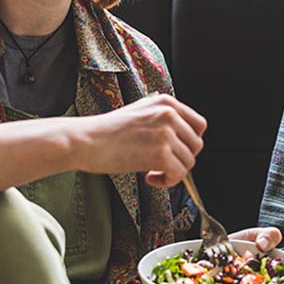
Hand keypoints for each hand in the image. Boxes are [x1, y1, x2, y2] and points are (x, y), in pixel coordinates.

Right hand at [74, 94, 205, 185]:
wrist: (84, 140)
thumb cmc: (106, 131)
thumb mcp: (140, 111)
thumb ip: (162, 118)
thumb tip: (181, 136)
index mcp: (166, 102)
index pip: (199, 125)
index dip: (190, 143)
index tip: (177, 151)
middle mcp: (169, 114)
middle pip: (196, 145)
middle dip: (182, 159)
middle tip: (162, 165)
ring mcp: (166, 133)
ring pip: (189, 162)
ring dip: (173, 172)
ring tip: (153, 172)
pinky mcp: (160, 153)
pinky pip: (179, 174)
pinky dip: (168, 181)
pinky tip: (150, 178)